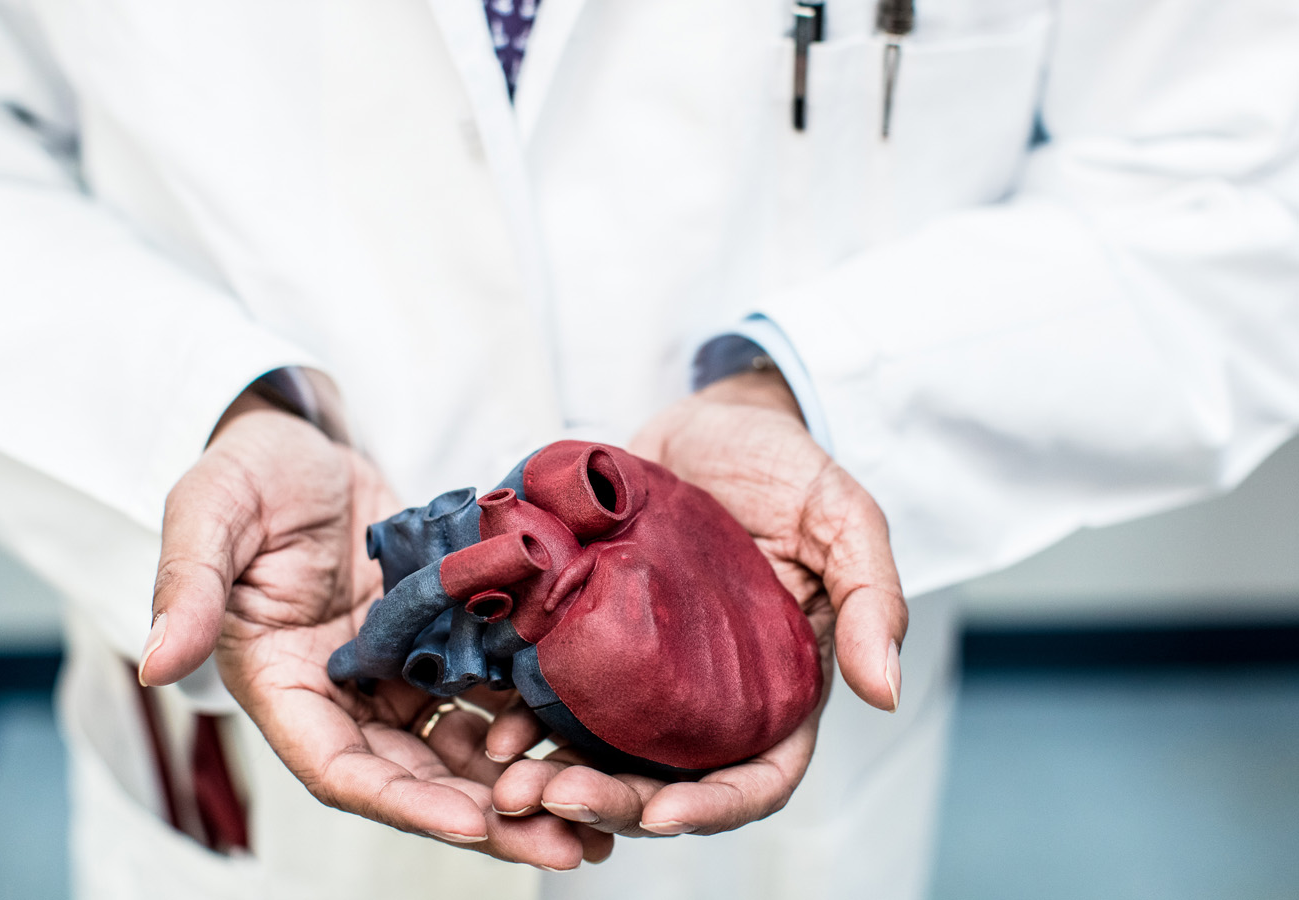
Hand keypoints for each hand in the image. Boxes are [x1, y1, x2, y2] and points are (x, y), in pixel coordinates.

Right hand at [138, 392, 609, 867]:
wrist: (303, 438)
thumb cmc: (247, 471)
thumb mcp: (209, 514)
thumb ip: (187, 587)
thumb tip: (155, 662)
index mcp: (280, 682)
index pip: (340, 766)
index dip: (403, 801)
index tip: (472, 820)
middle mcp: (340, 693)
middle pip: (413, 776)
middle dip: (485, 815)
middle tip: (563, 841)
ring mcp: (393, 672)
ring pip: (458, 746)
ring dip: (519, 781)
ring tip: (592, 809)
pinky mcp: (435, 642)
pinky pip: (485, 691)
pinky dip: (529, 719)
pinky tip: (583, 735)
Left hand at [485, 368, 906, 836]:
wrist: (710, 418)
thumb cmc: (786, 467)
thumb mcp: (844, 520)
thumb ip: (871, 600)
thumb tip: (884, 693)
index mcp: (778, 684)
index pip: (758, 774)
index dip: (716, 806)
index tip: (665, 811)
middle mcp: (708, 692)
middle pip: (667, 779)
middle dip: (614, 804)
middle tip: (553, 796)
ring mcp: (646, 669)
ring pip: (604, 751)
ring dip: (556, 779)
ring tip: (507, 783)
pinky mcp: (593, 634)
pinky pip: (557, 693)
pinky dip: (524, 721)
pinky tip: (492, 729)